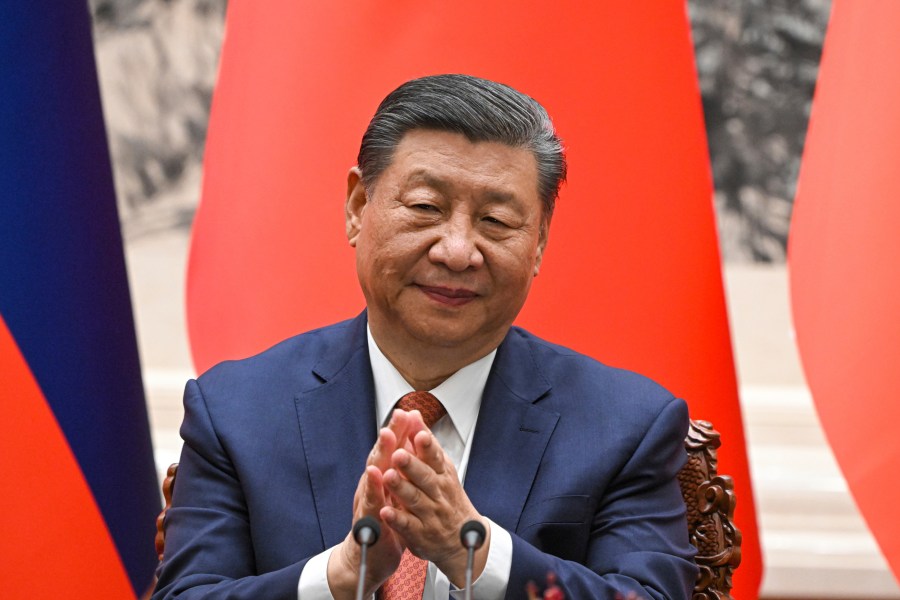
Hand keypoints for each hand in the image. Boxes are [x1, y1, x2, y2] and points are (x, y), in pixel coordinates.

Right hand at [327, 410, 427, 598]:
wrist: (366, 555)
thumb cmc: (382, 518)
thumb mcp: (394, 489)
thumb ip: (400, 464)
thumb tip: (410, 439)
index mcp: (382, 477)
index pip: (391, 450)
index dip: (399, 432)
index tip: (407, 412)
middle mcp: (372, 486)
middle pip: (378, 460)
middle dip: (386, 442)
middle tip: (392, 424)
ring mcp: (367, 503)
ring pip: (371, 482)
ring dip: (375, 467)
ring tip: (381, 451)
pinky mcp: (366, 523)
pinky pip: (369, 508)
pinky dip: (371, 496)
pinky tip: (374, 484)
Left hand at [379, 428, 489, 586]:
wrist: (462, 540)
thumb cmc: (447, 497)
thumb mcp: (441, 468)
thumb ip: (424, 443)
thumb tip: (412, 414)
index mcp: (442, 474)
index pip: (435, 457)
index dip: (427, 446)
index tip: (419, 434)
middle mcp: (438, 493)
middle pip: (425, 477)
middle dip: (412, 465)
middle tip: (398, 454)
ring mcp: (430, 514)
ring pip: (415, 499)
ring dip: (401, 488)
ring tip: (387, 477)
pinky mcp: (420, 534)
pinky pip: (408, 525)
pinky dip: (397, 519)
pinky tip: (385, 511)